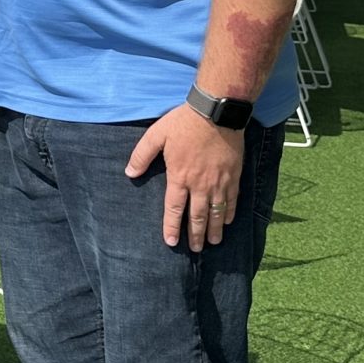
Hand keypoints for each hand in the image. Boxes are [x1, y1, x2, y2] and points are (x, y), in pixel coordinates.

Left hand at [126, 106, 246, 251]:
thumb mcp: (156, 135)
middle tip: (196, 249)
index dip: (173, 227)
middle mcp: (200, 185)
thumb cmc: (184, 123)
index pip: (174, 209)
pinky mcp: (233, 176)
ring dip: (215, 230)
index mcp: (179, 177)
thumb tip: (129, 173)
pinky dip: (230, 213)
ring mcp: (219, 182)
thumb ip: (142, 155)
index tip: (171, 242)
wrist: (216, 113)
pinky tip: (227, 222)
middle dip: (196, 235)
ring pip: (217, 212)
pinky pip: (232, 200)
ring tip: (213, 242)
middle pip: (198, 216)